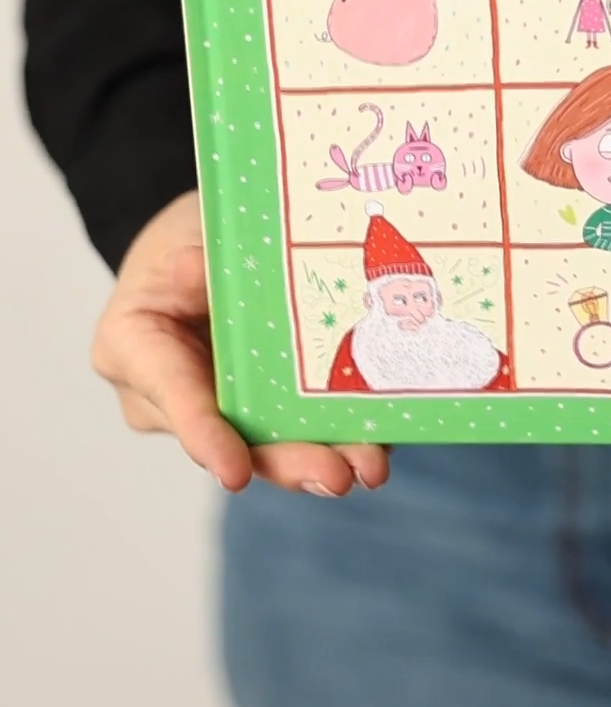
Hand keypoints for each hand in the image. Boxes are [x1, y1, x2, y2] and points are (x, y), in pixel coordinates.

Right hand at [90, 191, 390, 496]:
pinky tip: (378, 440)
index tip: (234, 471)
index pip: (172, 395)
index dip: (204, 435)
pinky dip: (337, 433)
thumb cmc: (184, 239)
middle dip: (286, 461)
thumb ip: (192, 253)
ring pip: (268, 444)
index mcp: (135, 349)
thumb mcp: (184, 232)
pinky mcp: (260, 409)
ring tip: (369, 465)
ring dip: (322, 456)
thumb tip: (194, 267)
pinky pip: (296, 427)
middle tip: (335, 475)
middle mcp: (170, 397)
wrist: (199, 247)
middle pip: (230, 437)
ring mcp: (217, 409)